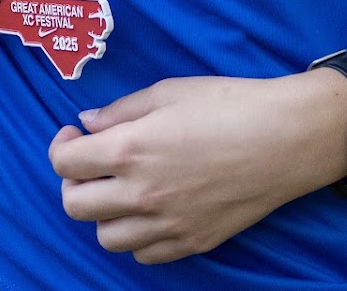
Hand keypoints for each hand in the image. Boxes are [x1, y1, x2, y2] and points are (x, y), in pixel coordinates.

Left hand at [49, 70, 346, 263]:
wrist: (284, 138)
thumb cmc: (227, 104)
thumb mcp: (166, 92)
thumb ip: (120, 111)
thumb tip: (88, 123)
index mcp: (130, 150)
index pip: (65, 164)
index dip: (62, 146)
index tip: (76, 135)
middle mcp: (142, 194)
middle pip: (75, 206)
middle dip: (74, 181)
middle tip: (91, 162)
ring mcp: (168, 224)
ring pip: (106, 237)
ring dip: (103, 212)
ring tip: (120, 187)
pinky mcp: (193, 242)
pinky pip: (144, 254)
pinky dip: (136, 235)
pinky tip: (149, 208)